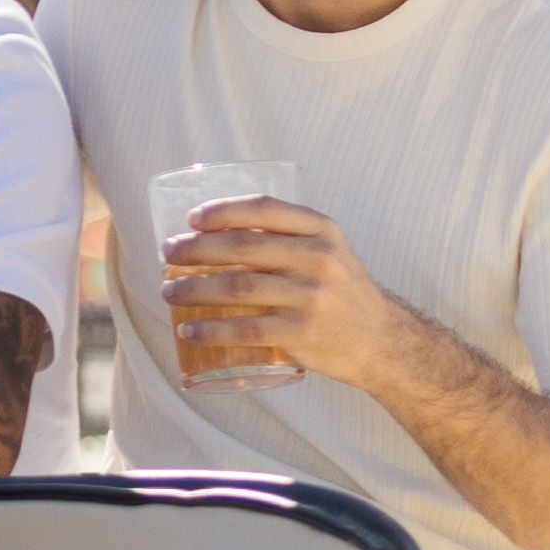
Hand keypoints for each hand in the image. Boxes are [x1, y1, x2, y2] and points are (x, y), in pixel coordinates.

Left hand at [158, 197, 418, 390]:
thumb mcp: (327, 249)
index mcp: (322, 230)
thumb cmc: (341, 290)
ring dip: (193, 289)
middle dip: (196, 249)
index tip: (192, 219)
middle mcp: (318, 259)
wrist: (382, 340)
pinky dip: (212, 330)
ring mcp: (310, 297)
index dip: (223, 210)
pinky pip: (246, 329)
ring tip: (168, 292)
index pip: (265, 209)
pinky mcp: (302, 334)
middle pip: (243, 247)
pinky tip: (189, 330)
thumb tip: (215, 231)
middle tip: (168, 254)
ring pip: (238, 287)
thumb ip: (286, 236)